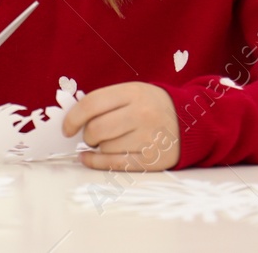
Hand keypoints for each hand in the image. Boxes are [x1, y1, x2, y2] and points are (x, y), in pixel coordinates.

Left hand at [61, 81, 179, 170]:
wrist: (190, 122)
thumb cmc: (151, 106)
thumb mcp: (132, 92)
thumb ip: (105, 101)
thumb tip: (72, 118)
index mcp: (133, 92)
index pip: (92, 103)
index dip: (73, 117)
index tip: (66, 128)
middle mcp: (141, 114)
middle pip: (97, 129)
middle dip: (87, 135)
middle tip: (91, 136)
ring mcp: (148, 138)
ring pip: (105, 148)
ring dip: (98, 147)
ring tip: (108, 141)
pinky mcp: (152, 160)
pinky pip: (115, 164)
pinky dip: (96, 162)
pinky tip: (88, 158)